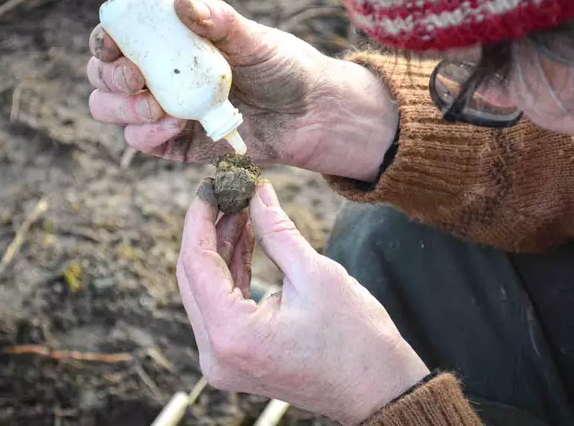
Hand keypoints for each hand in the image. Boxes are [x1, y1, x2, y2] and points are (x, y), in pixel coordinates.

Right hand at [87, 0, 398, 181]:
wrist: (311, 114)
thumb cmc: (283, 67)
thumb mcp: (253, 39)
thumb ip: (219, 22)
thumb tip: (182, 4)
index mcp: (169, 45)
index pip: (116, 40)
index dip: (104, 41)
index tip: (112, 43)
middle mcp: (159, 77)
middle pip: (103, 78)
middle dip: (110, 78)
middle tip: (137, 78)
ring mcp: (164, 112)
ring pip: (111, 111)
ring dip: (122, 107)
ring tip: (158, 105)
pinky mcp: (177, 145)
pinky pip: (142, 142)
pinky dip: (147, 133)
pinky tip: (174, 123)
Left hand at [177, 180, 428, 424]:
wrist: (380, 389)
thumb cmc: (356, 339)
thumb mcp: (316, 274)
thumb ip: (276, 230)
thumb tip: (256, 192)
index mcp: (232, 334)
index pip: (196, 262)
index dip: (201, 217)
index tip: (211, 184)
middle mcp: (217, 354)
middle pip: (193, 277)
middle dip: (209, 229)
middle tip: (228, 191)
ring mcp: (224, 360)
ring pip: (206, 290)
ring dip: (222, 248)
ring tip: (241, 208)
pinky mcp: (237, 358)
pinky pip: (222, 306)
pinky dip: (232, 272)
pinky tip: (246, 239)